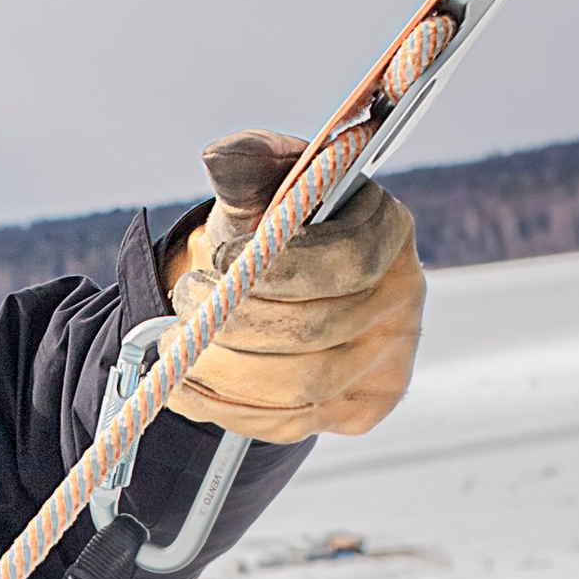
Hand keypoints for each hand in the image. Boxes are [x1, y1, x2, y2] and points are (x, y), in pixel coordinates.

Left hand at [164, 130, 423, 442]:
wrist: (277, 286)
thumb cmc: (275, 228)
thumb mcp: (263, 186)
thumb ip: (246, 165)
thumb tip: (220, 155)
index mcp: (389, 234)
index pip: (346, 263)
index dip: (276, 270)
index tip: (221, 260)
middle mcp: (402, 302)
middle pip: (316, 333)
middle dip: (234, 322)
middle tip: (184, 301)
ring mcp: (386, 363)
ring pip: (298, 388)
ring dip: (222, 371)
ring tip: (176, 344)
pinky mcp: (358, 409)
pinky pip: (289, 422)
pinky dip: (227, 406)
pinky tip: (189, 381)